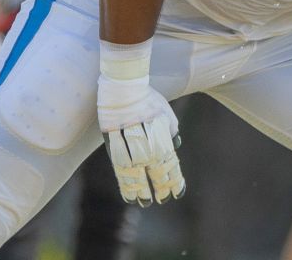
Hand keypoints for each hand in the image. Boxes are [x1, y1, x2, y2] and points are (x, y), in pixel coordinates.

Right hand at [97, 73, 184, 205]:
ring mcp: (129, 148)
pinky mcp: (113, 147)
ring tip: (143, 202)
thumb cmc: (148, 100)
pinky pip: (120, 170)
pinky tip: (128, 193)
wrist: (125, 88)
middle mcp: (147, 146)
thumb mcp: (166, 114)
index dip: (175, 181)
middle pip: (154, 174)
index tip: (177, 193)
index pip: (171, 166)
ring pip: (136, 176)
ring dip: (140, 190)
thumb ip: (171, 130)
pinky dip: (125, 184)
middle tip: (161, 200)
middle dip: (160, 188)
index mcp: (162, 139)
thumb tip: (176, 144)